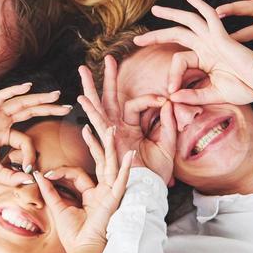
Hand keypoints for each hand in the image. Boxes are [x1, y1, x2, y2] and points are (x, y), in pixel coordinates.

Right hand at [0, 83, 71, 185]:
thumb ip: (13, 176)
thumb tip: (32, 180)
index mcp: (4, 134)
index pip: (25, 138)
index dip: (30, 152)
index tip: (29, 166)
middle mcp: (2, 121)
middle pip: (30, 111)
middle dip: (49, 108)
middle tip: (67, 105)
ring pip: (21, 102)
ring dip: (39, 98)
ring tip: (56, 95)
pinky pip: (2, 96)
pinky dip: (14, 91)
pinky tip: (28, 87)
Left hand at [37, 66, 137, 252]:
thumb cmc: (74, 237)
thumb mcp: (58, 209)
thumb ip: (49, 191)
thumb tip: (37, 174)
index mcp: (91, 195)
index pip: (77, 173)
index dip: (60, 170)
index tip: (45, 173)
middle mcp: (102, 192)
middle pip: (98, 162)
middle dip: (94, 143)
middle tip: (89, 125)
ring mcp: (110, 195)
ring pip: (110, 165)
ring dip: (110, 147)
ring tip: (110, 129)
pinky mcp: (114, 200)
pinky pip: (121, 181)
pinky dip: (125, 168)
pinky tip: (129, 155)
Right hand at [78, 57, 174, 186]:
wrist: (148, 194)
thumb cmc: (156, 174)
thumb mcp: (168, 145)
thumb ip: (170, 123)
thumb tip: (170, 102)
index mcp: (130, 128)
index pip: (135, 104)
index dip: (150, 98)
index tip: (165, 99)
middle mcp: (117, 130)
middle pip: (110, 99)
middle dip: (107, 79)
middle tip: (107, 58)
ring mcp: (111, 137)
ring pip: (99, 109)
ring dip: (91, 91)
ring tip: (83, 73)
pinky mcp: (109, 146)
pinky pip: (100, 129)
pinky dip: (93, 115)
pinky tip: (83, 103)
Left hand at [135, 0, 252, 105]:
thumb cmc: (244, 89)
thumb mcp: (213, 94)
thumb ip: (193, 96)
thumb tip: (173, 98)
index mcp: (205, 58)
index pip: (179, 60)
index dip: (171, 75)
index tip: (171, 92)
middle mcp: (208, 45)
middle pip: (178, 34)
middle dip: (157, 35)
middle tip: (138, 39)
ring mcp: (214, 39)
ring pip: (189, 21)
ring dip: (171, 15)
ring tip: (156, 10)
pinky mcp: (222, 36)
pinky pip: (210, 16)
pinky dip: (200, 5)